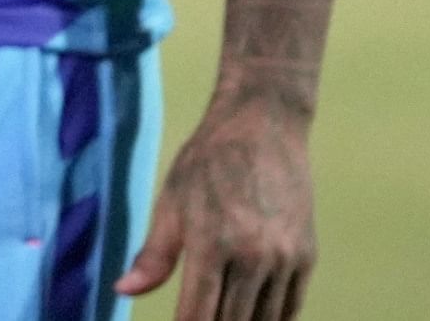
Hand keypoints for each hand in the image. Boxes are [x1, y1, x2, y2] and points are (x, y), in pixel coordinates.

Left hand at [116, 87, 317, 319]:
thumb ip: (153, 256)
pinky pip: (290, 307)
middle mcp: (254, 256)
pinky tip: (251, 318)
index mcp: (212, 243)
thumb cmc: (207, 163)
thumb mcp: (171, 202)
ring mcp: (285, 259)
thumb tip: (122, 290)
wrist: (263, 128)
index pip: (198, 314)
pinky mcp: (307, 256)